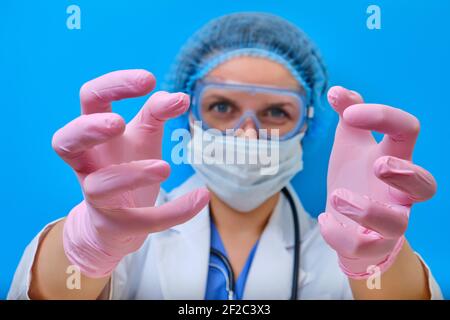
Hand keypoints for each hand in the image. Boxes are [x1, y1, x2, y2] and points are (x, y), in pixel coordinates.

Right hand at [52, 70, 209, 277]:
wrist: (116, 222)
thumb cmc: (125, 168)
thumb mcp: (143, 136)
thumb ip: (156, 113)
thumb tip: (180, 96)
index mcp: (96, 134)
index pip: (91, 99)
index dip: (113, 85)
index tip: (149, 79)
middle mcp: (88, 164)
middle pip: (65, 141)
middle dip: (89, 130)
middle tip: (118, 123)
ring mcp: (97, 197)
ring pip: (98, 187)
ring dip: (131, 176)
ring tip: (164, 167)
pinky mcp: (117, 223)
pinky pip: (142, 221)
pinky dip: (174, 211)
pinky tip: (202, 198)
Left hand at [318, 86, 436, 278]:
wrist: (347, 220)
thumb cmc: (353, 176)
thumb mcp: (349, 143)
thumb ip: (348, 116)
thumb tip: (337, 90)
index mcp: (394, 158)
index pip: (407, 131)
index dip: (384, 116)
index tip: (348, 113)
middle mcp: (398, 191)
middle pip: (425, 185)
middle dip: (405, 173)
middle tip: (378, 164)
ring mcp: (389, 220)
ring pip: (397, 223)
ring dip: (366, 209)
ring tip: (337, 197)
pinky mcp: (372, 244)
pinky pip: (363, 247)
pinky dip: (339, 234)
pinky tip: (324, 220)